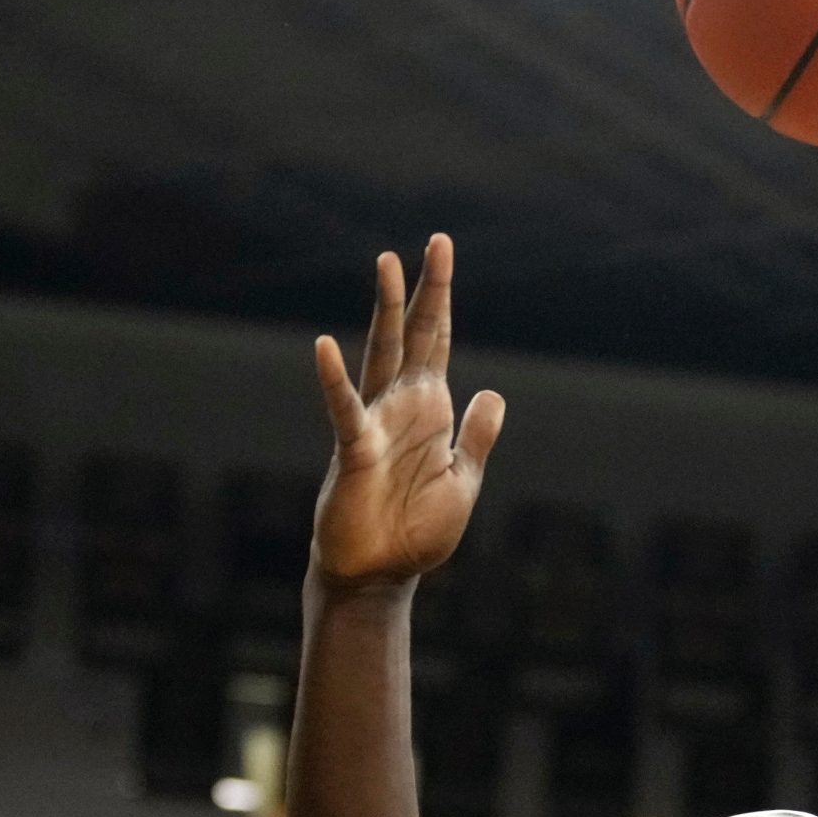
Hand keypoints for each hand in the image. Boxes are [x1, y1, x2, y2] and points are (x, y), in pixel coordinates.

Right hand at [311, 236, 505, 586]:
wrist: (380, 575)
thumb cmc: (414, 531)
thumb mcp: (462, 480)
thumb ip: (476, 437)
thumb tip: (493, 393)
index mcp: (429, 410)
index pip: (438, 343)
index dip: (443, 301)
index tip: (443, 252)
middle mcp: (401, 406)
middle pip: (415, 335)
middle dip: (426, 290)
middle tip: (436, 242)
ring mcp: (376, 423)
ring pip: (382, 354)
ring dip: (386, 310)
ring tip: (387, 264)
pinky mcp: (355, 451)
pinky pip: (344, 409)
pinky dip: (335, 380)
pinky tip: (324, 346)